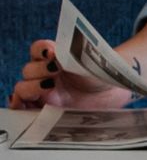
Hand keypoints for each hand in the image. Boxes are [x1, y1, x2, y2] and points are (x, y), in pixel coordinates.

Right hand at [9, 38, 131, 111]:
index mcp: (55, 57)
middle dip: (39, 69)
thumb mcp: (100, 62)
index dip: (42, 49)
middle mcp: (46, 74)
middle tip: (55, 71)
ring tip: (48, 88)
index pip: (38, 49)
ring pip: (23, 89)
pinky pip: (24, 108)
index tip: (52, 52)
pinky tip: (24, 107)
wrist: (114, 95)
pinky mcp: (45, 110)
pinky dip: (20, 106)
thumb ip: (96, 56)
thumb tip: (105, 54)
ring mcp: (44, 93)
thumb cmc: (105, 75)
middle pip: (29, 70)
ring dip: (30, 88)